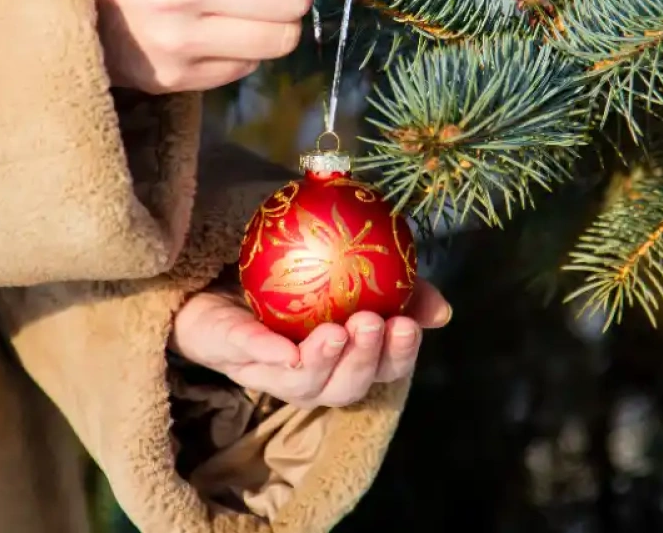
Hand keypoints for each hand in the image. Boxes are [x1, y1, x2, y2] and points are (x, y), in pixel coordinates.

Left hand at [170, 279, 450, 408]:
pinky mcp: (226, 352)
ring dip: (321, 362)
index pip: (380, 371)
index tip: (409, 325)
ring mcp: (266, 370)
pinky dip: (263, 351)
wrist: (221, 275)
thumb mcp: (355, 274)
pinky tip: (281, 346)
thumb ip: (398, 288)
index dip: (398, 356)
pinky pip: (244, 353)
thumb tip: (442, 311)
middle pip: (342, 388)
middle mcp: (309, 376)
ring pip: (298, 384)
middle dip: (362, 361)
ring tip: (336, 332)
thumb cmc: (297, 277)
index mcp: (342, 361)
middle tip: (371, 324)